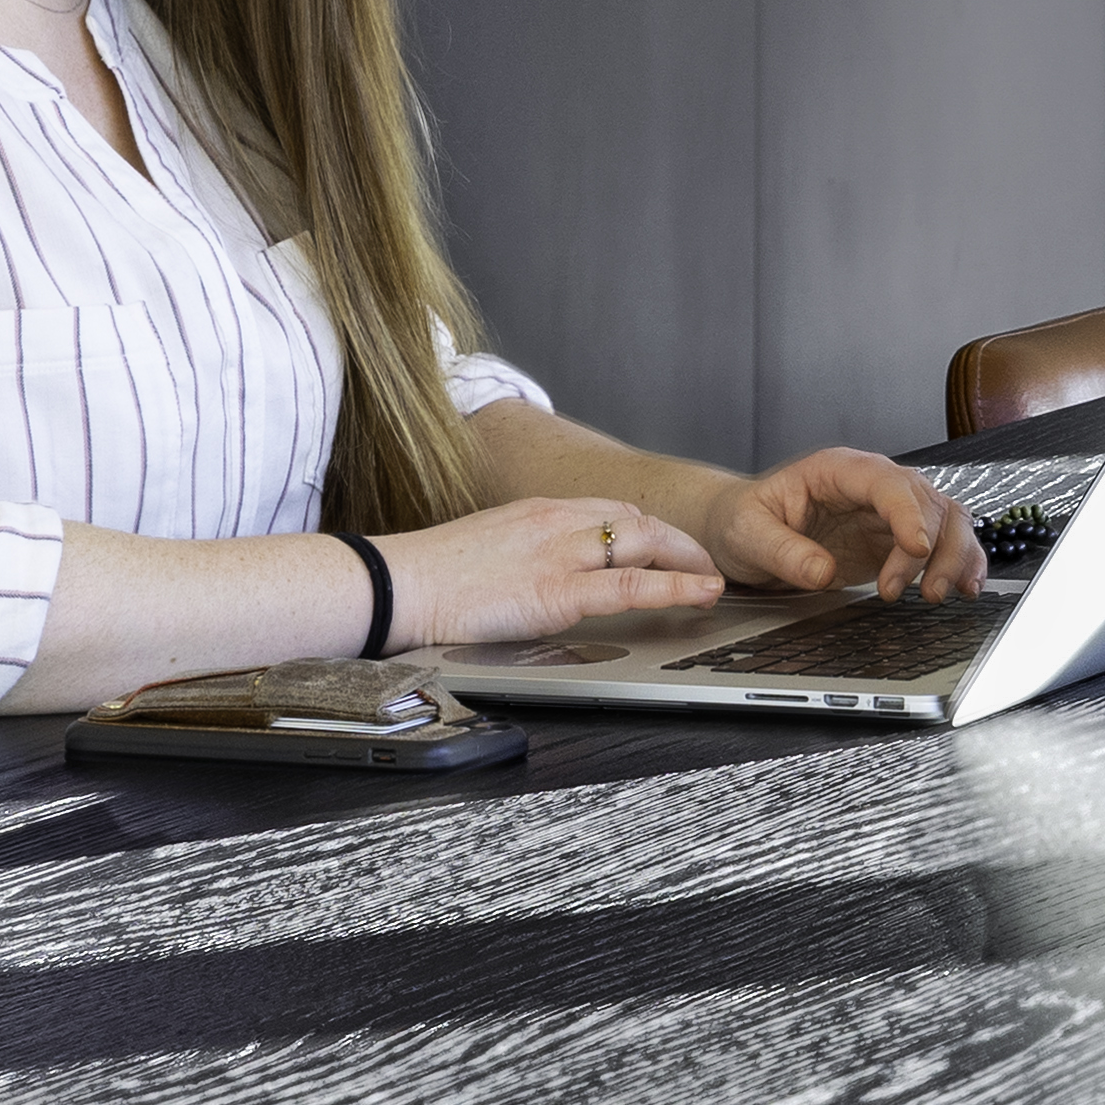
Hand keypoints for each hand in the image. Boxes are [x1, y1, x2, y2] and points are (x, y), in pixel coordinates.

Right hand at [384, 493, 725, 649]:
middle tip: (702, 564)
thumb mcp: (486, 549)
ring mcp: (558, 554)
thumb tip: (538, 574)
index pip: (610, 510)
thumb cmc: (427, 576)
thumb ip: (523, 553)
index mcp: (536, 511)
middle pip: (636, 520)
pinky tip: (699, 593)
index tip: (668, 545)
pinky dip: (674, 587)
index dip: (648, 529)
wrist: (393, 585)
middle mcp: (554, 522)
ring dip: (687, 560)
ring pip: (644, 542)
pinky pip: (630, 585)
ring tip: (711, 580)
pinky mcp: (555, 591)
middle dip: (678, 542)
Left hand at [707, 446, 994, 598]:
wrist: (742, 531)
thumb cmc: (743, 520)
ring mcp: (886, 511)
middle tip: (920, 591)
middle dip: (934, 549)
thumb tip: (821, 572)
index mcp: (838, 470)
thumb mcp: (747, 533)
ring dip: (954, 556)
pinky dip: (960, 561)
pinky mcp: (894, 539)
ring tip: (940, 594)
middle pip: (927, 502)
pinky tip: (966, 585)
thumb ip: (782, 551)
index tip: (916, 549)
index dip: (909, 514)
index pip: (888, 483)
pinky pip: (941, 542)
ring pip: (946, 519)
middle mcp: (871, 485)